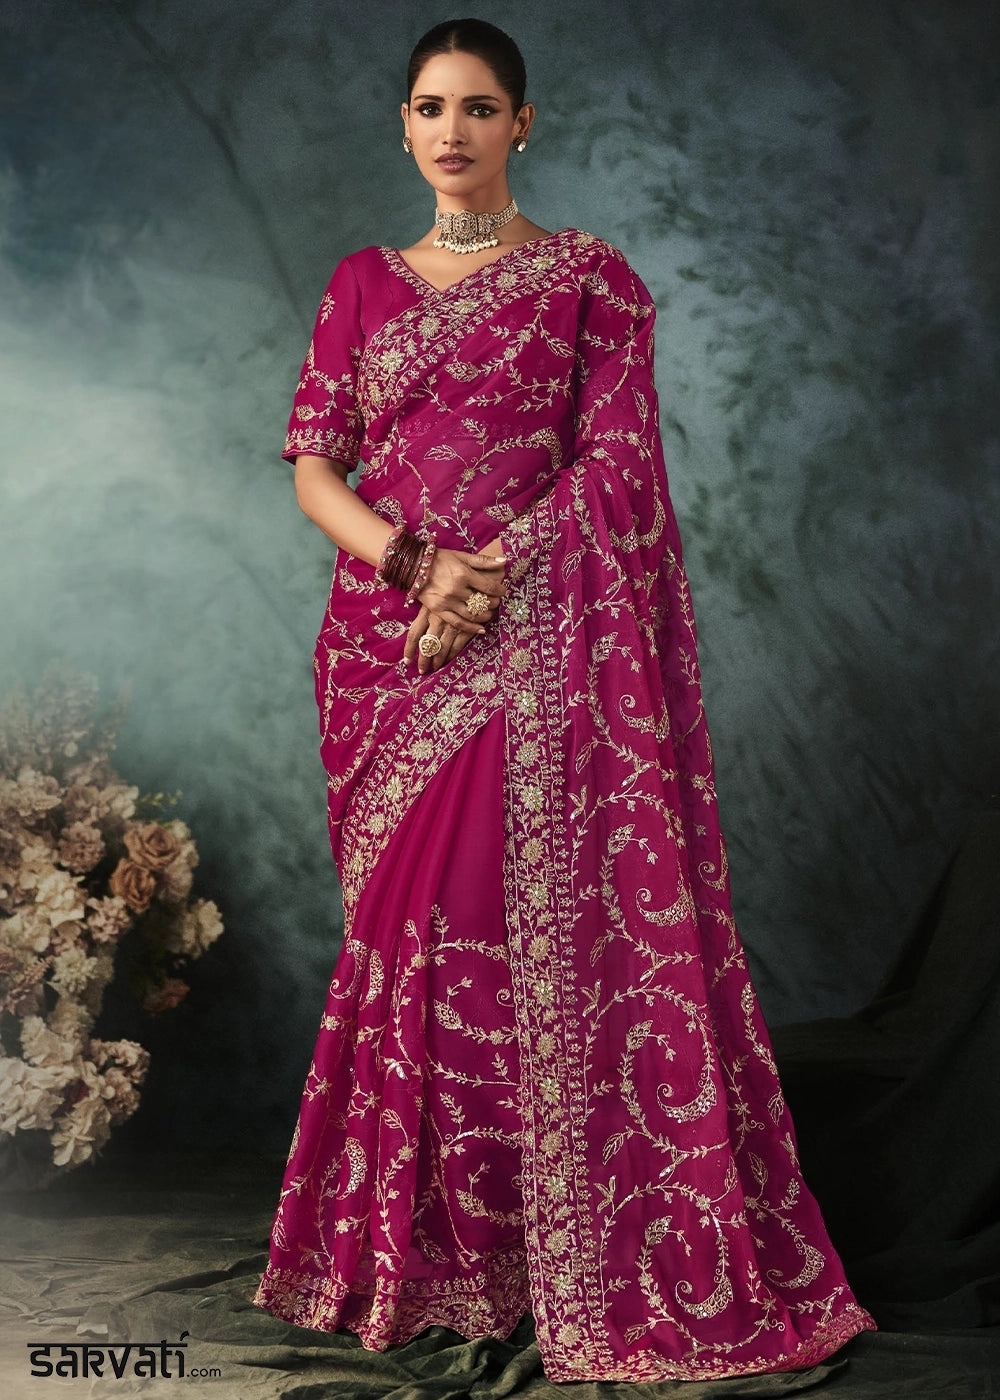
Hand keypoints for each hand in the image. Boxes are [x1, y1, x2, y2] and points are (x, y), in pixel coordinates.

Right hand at [403, 544, 506, 673]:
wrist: (413, 566)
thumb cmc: (439, 559)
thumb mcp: (461, 556)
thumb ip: (483, 560)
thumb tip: (504, 561)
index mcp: (464, 574)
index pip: (489, 587)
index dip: (500, 590)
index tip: (502, 591)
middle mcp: (456, 589)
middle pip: (483, 602)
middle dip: (493, 603)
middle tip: (496, 602)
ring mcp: (447, 602)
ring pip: (473, 615)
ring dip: (485, 616)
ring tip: (489, 613)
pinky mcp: (438, 610)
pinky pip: (458, 623)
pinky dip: (471, 628)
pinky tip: (481, 629)